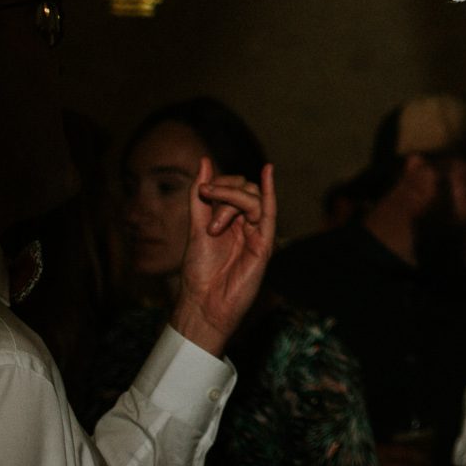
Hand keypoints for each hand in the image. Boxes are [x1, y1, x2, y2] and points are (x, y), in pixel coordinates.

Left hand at [170, 157, 275, 356]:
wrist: (203, 302)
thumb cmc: (199, 271)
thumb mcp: (196, 228)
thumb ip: (201, 197)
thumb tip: (203, 162)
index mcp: (231, 220)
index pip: (233, 187)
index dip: (219, 184)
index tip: (202, 191)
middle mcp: (246, 224)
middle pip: (245, 190)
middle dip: (225, 194)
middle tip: (208, 214)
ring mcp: (256, 233)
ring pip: (254, 199)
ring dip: (232, 202)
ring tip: (214, 227)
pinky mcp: (263, 245)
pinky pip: (269, 214)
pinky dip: (269, 192)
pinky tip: (268, 171)